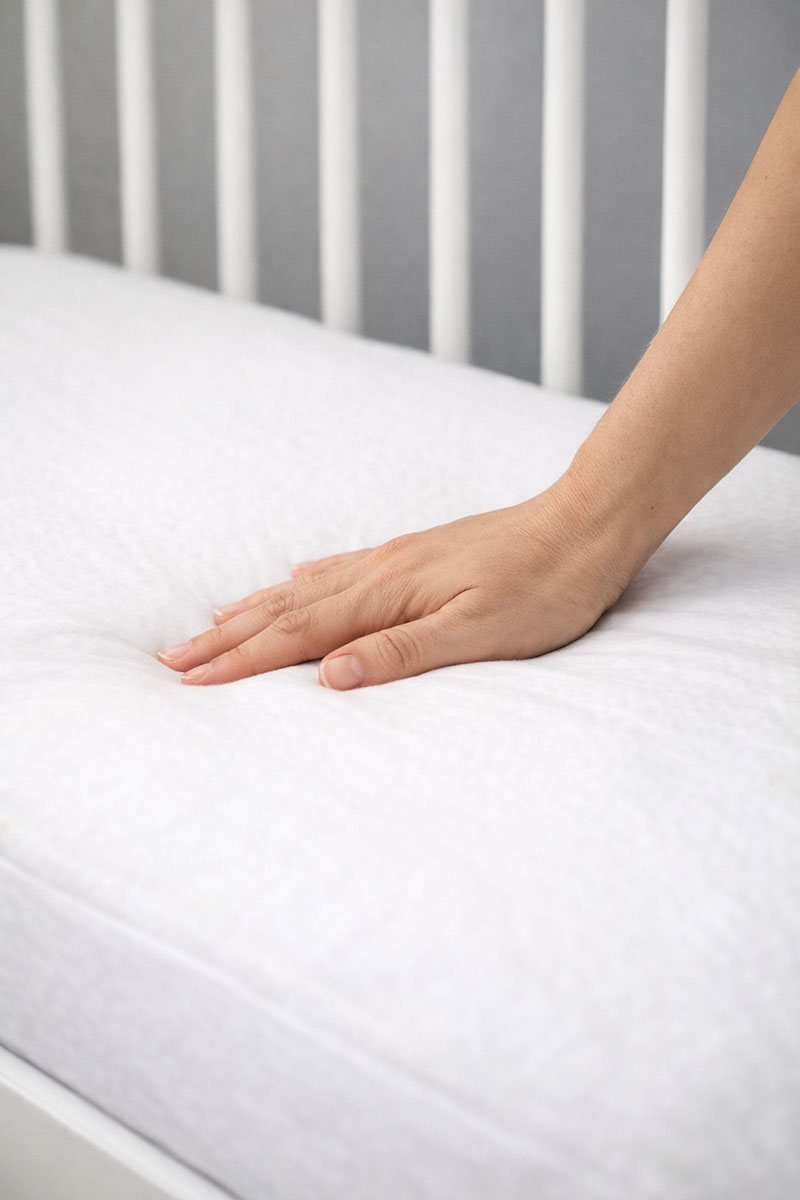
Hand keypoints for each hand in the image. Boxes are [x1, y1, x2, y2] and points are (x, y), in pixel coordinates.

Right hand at [155, 478, 628, 689]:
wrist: (588, 526)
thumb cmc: (544, 587)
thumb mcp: (480, 632)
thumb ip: (403, 653)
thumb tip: (328, 675)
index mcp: (388, 594)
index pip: (298, 634)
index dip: (241, 661)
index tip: (191, 682)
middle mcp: (381, 571)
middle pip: (286, 608)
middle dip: (227, 638)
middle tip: (172, 659)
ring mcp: (396, 559)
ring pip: (307, 587)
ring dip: (254, 608)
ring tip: (211, 621)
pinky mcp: (417, 555)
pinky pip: (343, 567)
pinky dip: (307, 578)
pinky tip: (296, 574)